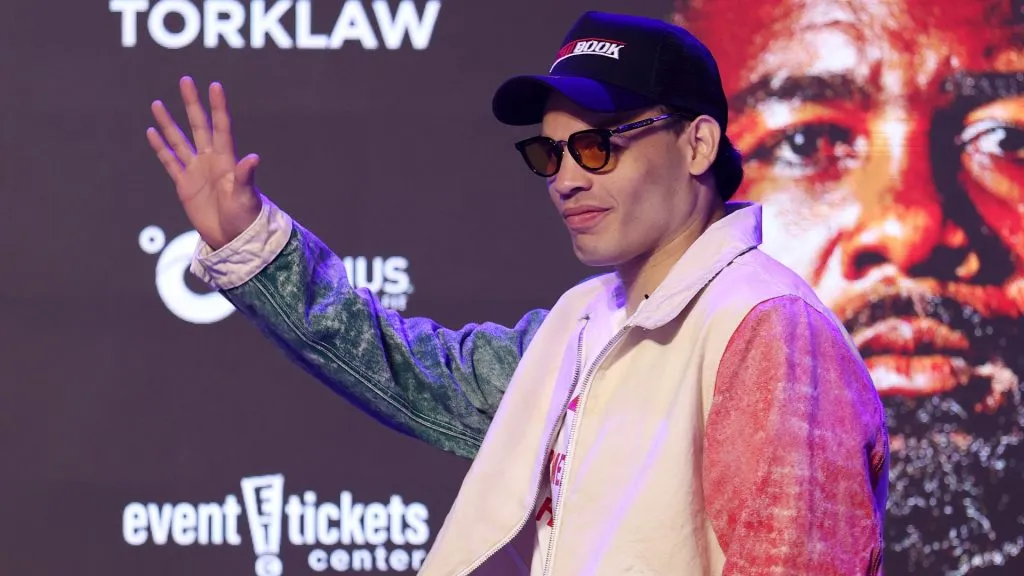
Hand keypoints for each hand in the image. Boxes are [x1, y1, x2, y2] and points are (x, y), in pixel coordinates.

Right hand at [147, 76, 262, 250]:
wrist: (234, 238)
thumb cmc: (245, 218)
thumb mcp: (247, 197)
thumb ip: (245, 176)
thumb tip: (253, 157)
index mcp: (227, 160)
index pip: (221, 127)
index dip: (218, 107)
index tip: (214, 85)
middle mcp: (211, 161)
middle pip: (199, 126)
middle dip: (192, 104)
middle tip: (186, 80)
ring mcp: (196, 172)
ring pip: (179, 141)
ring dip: (169, 123)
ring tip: (157, 103)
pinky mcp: (185, 186)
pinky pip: (170, 162)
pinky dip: (160, 148)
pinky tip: (152, 132)